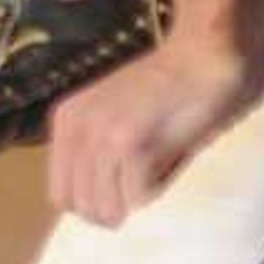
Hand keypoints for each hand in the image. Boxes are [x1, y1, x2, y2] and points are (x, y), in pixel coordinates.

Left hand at [46, 36, 263, 227]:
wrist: (203, 54)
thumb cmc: (167, 87)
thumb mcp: (109, 111)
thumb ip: (92, 150)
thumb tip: (91, 206)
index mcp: (65, 122)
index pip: (60, 195)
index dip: (91, 204)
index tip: (119, 195)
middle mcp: (77, 130)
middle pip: (83, 208)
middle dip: (115, 208)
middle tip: (145, 183)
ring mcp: (104, 139)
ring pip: (108, 209)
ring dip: (136, 200)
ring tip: (158, 166)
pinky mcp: (135, 148)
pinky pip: (139, 198)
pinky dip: (159, 189)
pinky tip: (170, 158)